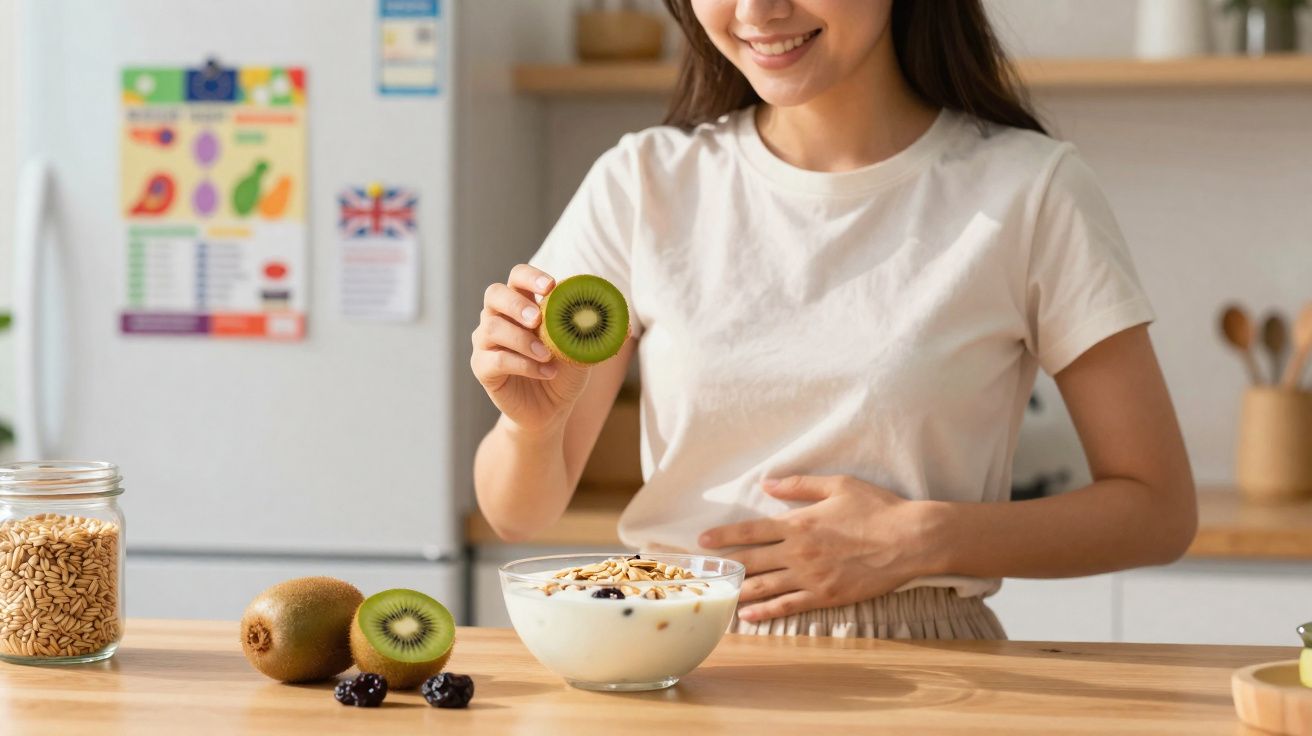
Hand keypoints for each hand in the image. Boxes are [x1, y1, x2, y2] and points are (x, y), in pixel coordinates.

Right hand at [471, 264, 591, 433]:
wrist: (550, 410)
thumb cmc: (564, 371)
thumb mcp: (583, 350)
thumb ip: (595, 334)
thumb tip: (625, 326)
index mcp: (522, 304)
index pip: (517, 276)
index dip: (530, 276)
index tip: (550, 287)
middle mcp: (499, 318)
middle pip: (494, 294)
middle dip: (516, 304)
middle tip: (538, 319)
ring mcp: (486, 342)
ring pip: (493, 328)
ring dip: (523, 340)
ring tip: (548, 355)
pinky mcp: (483, 368)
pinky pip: (496, 359)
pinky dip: (523, 365)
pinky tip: (546, 372)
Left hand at [699, 475, 935, 622]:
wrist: (910, 540)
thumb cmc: (877, 508)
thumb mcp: (838, 485)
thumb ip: (799, 485)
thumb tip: (767, 483)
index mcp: (799, 523)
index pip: (751, 531)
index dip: (724, 536)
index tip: (703, 541)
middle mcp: (798, 552)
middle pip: (750, 561)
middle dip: (723, 566)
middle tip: (702, 572)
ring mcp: (811, 577)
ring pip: (764, 586)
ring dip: (738, 591)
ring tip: (717, 594)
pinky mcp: (826, 596)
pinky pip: (787, 606)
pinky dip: (764, 612)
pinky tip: (747, 615)